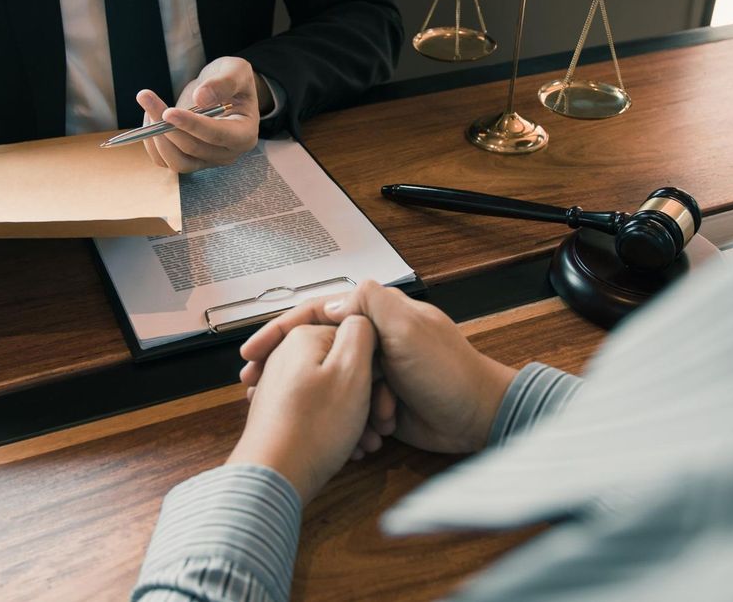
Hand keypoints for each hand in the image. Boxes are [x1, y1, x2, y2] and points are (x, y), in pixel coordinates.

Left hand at [137, 56, 269, 172]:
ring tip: (148, 105)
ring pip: (177, 162)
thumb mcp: (236, 70)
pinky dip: (152, 142)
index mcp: (244, 134)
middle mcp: (227, 154)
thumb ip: (223, 82)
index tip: (168, 112)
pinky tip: (150, 116)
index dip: (192, 125)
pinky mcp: (188, 160)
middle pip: (193, 149)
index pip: (217, 135)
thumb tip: (200, 99)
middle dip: (166, 125)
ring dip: (156, 136)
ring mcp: (207, 160)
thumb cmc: (233, 81)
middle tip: (146, 96)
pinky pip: (165, 160)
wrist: (224, 92)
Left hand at [227, 317, 375, 503]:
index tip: (384, 393)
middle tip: (380, 422)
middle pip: (345, 365)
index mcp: (304, 336)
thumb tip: (362, 316)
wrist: (274, 475)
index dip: (377, 366)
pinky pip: (320, 407)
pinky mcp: (283, 406)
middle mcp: (289, 353)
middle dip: (368, 395)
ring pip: (335, 390)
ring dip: (357, 414)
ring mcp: (284, 381)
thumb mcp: (352, 371)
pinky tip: (350, 446)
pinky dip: (338, 424)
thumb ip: (361, 332)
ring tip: (366, 441)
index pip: (357, 336)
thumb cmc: (313, 428)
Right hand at [241, 281, 517, 455]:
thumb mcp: (409, 329)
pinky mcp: (379, 403)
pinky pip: (346, 408)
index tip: (253, 351)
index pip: (317, 312)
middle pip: (316, 347)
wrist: (479, 418)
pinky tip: (323, 431)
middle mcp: (373, 340)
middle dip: (283, 367)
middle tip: (253, 386)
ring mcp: (375, 372)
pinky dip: (336, 419)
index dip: (281, 330)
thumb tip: (332, 301)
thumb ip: (371, 305)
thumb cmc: (450, 371)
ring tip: (278, 411)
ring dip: (310, 397)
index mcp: (377, 315)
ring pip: (328, 380)